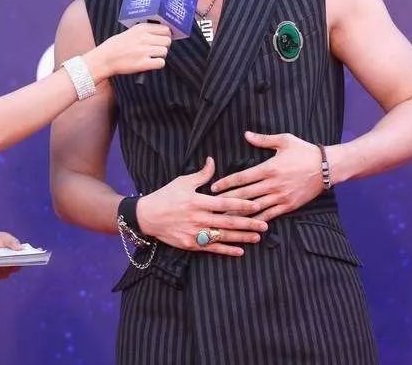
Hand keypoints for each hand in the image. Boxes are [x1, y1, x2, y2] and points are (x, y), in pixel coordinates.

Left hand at [0, 229, 22, 280]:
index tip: (26, 258)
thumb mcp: (4, 237)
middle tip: (8, 259)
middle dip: (12, 265)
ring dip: (1, 268)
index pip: (25, 260)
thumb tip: (20, 248)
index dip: (27, 260)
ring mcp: (1, 270)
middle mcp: (10, 264)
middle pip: (15, 269)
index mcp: (16, 254)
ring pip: (5, 274)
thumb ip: (12, 242)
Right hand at [85, 23, 172, 79]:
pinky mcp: (143, 63)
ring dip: (160, 56)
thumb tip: (164, 32)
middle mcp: (143, 38)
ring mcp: (143, 51)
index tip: (161, 40)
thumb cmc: (116, 46)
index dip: (166, 35)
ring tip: (151, 57)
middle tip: (156, 50)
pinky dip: (157, 64)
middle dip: (164, 46)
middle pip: (167, 41)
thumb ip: (146, 31)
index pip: (166, 29)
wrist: (104, 59)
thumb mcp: (130, 32)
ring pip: (165, 52)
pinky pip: (161, 63)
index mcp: (141, 28)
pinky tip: (150, 63)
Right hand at [136, 157, 267, 256]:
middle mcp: (198, 218)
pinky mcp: (190, 244)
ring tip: (258, 238)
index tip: (257, 205)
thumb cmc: (166, 196)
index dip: (242, 204)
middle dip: (248, 224)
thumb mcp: (182, 182)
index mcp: (198, 202)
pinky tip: (240, 251)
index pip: (225, 203)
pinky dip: (226, 250)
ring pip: (223, 237)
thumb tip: (213, 160)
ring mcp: (194, 233)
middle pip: (228, 222)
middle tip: (265, 225)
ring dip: (242, 238)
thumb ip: (201, 174)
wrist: (146, 217)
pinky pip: (212, 248)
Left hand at [211, 132, 323, 221]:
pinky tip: (247, 225)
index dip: (227, 182)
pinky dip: (257, 220)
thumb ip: (264, 139)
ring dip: (239, 212)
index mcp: (270, 168)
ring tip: (224, 217)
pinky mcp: (288, 205)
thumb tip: (246, 134)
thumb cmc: (305, 151)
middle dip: (227, 199)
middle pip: (245, 194)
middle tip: (211, 205)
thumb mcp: (285, 140)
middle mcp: (273, 184)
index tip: (214, 187)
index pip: (243, 177)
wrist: (327, 167)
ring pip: (255, 207)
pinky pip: (270, 215)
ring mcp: (281, 196)